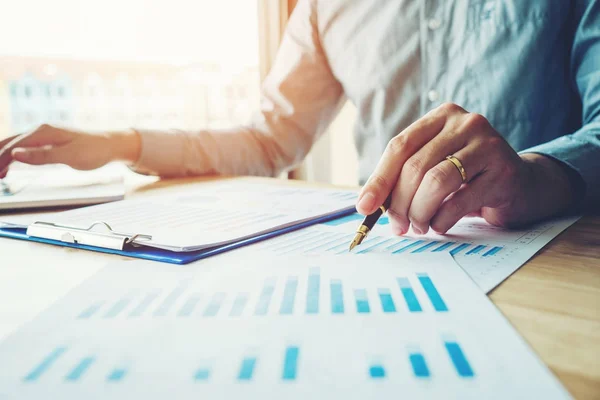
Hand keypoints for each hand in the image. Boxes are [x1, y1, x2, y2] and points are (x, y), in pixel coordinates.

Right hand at [0, 125, 140, 177]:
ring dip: (4, 156)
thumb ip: (42, 156)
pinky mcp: (51, 140)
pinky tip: (12, 164)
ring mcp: (46, 134)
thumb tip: (15, 154)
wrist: (111, 144)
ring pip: (17, 144)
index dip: (0, 159)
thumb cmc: (94, 151)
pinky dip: (16, 155)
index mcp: (44, 132)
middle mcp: (42, 130)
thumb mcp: (68, 157)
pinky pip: (27, 146)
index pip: (13, 146)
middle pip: (11, 142)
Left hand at [356, 103, 575, 233]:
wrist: (522, 185)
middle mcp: (465, 123)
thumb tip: (367, 204)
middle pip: (416, 166)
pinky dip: (441, 220)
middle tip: (397, 226)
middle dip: (399, 203)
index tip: (364, 206)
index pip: (400, 146)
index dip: (379, 179)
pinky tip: (439, 225)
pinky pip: (459, 201)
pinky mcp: (504, 170)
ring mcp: (488, 144)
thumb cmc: (468, 178)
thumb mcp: (434, 168)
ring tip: (419, 226)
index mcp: (442, 116)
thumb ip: (404, 178)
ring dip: (420, 212)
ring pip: (436, 182)